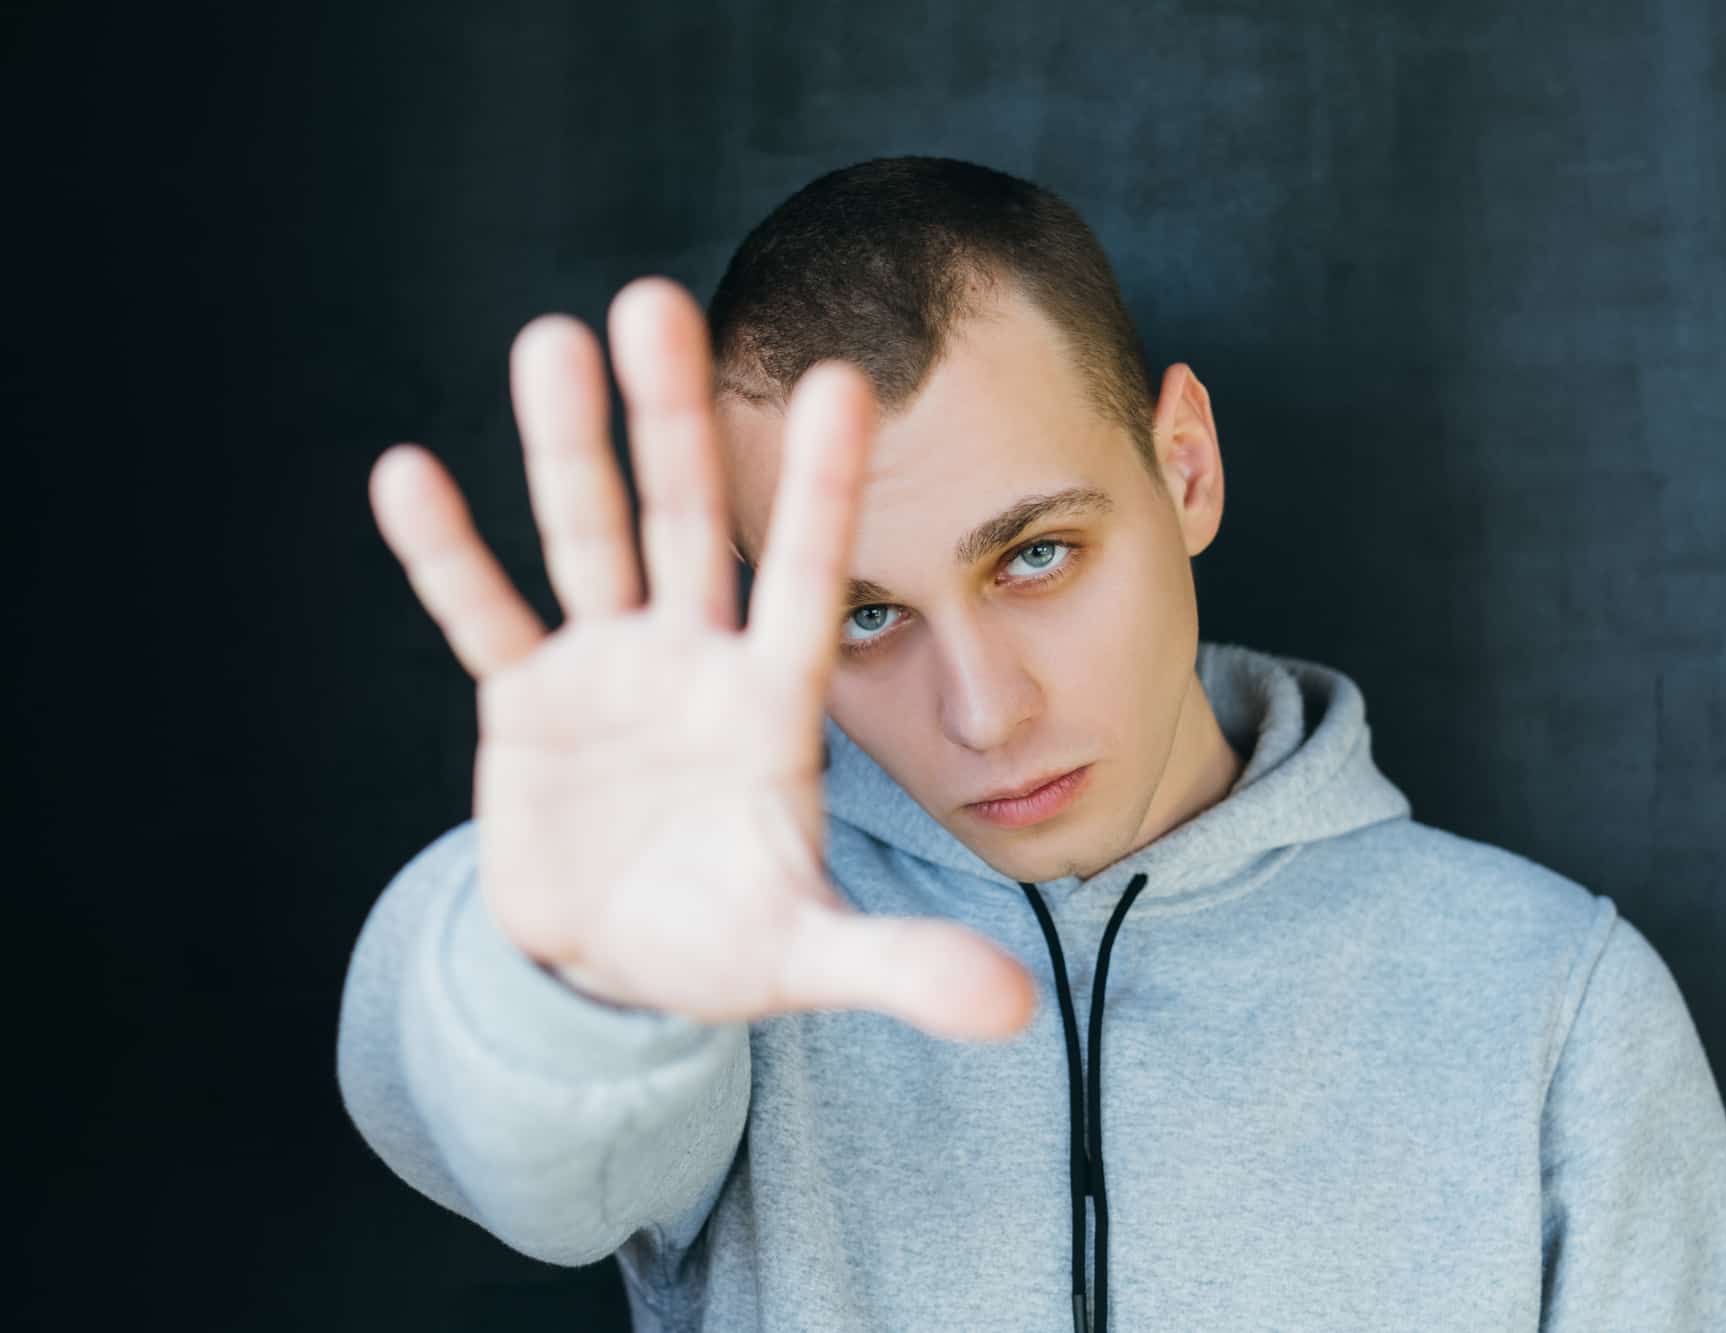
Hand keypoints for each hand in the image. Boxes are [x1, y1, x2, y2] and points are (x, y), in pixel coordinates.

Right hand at [366, 276, 1036, 1041]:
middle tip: (660, 302)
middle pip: (690, 525)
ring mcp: (607, 670)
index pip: (811, 581)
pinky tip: (408, 472)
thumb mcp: (808, 955)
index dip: (825, 491)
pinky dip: (449, 558)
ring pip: (588, 541)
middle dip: (676, 424)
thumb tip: (1015, 1015)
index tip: (849, 380)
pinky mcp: (525, 702)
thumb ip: (900, 966)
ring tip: (550, 339)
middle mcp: (694, 659)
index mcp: (774, 702)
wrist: (625, 959)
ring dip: (567, 450)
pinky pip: (483, 617)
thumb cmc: (729, 937)